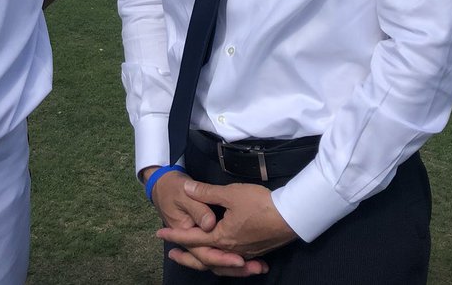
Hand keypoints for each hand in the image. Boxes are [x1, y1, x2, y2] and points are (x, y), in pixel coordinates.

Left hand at [150, 170, 268, 276]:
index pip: (192, 238)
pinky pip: (234, 263)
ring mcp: (244, 253)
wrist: (291, 216)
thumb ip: (207, 192)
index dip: (175, 235)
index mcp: (221, 238)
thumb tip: (187, 188)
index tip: (160, 234)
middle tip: (171, 254)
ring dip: (204, 261)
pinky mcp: (256, 252)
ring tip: (196, 258)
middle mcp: (231, 250)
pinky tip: (225, 259)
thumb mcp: (231, 193)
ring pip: (219, 263)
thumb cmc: (260, 204)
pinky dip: (224, 263)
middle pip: (203, 258)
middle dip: (186, 256)